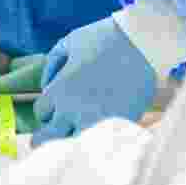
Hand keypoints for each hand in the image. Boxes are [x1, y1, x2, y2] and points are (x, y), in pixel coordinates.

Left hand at [32, 17, 155, 146]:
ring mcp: (96, 121)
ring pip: (72, 146)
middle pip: (48, 138)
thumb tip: (46, 85)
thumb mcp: (70, 41)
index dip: (49, 109)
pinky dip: (98, 140)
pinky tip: (102, 132)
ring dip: (74, 140)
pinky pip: (100, 144)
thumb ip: (52, 63)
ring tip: (81, 134)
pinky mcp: (118, 126)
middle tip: (58, 131)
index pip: (41, 112)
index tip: (59, 106)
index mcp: (60, 89)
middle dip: (50, 135)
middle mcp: (73, 110)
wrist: (144, 43)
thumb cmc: (106, 38)